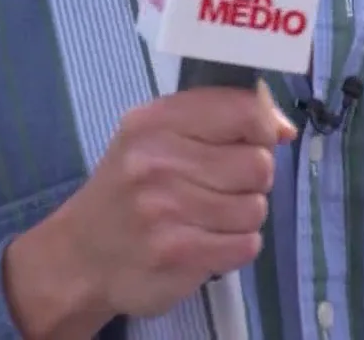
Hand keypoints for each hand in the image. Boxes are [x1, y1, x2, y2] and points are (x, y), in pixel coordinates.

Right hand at [3, 84, 295, 328]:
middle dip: (251, 180)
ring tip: (208, 217)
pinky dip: (235, 247)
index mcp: (154, 121)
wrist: (79, 255)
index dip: (264, 127)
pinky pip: (247, 244)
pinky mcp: (178, 254)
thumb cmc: (128, 188)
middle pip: (258, 164)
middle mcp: (156, 161)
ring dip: (242, 217)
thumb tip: (283, 128)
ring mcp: (165, 210)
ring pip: (256, 207)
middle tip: (221, 187)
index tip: (257, 141)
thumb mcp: (156, 136)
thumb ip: (218, 119)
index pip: (243, 109)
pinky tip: (206, 242)